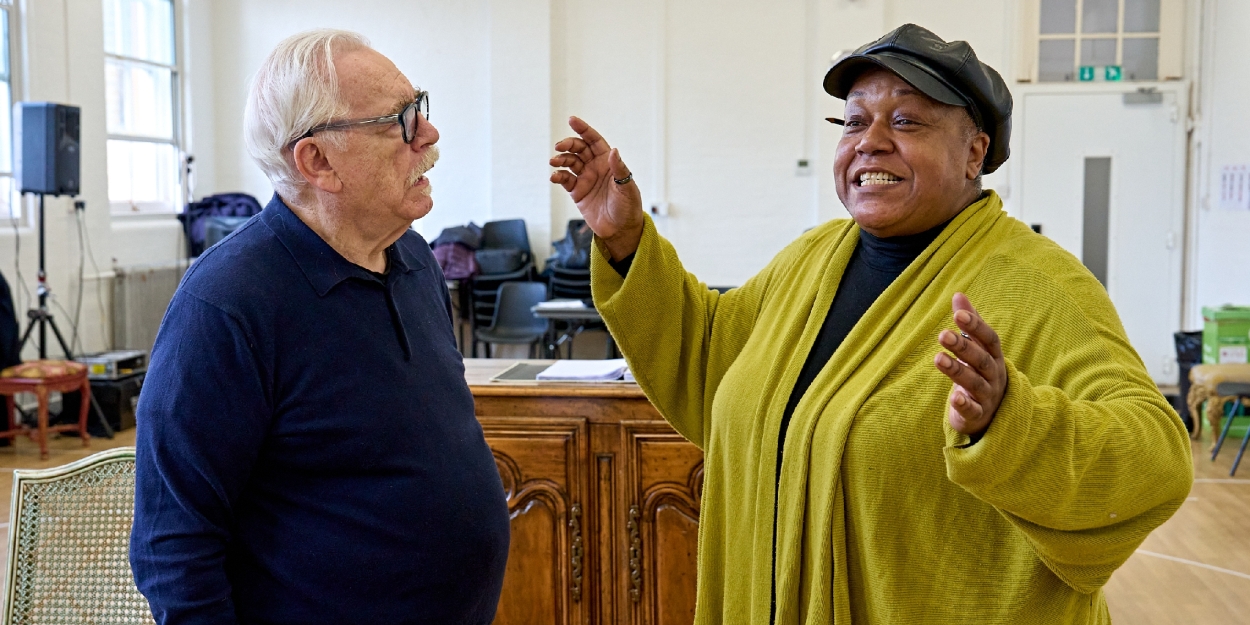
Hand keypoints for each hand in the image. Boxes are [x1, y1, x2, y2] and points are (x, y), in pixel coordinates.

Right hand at [550, 117, 644, 260]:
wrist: (620, 230)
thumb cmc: (628, 208)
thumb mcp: (627, 188)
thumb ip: (619, 169)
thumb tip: (613, 150)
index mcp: (608, 162)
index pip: (594, 140)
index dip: (583, 129)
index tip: (572, 120)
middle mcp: (596, 167)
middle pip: (579, 148)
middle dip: (568, 144)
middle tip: (559, 147)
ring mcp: (586, 179)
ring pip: (569, 162)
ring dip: (561, 159)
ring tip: (554, 162)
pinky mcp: (577, 192)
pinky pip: (565, 179)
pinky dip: (558, 176)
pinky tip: (555, 176)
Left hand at [934, 293, 1007, 436]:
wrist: (993, 412)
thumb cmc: (981, 372)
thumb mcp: (977, 348)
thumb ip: (969, 323)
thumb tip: (958, 295)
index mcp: (994, 356)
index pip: (989, 339)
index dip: (976, 326)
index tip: (958, 314)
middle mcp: (993, 375)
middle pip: (981, 360)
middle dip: (963, 347)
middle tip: (943, 334)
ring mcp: (987, 395)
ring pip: (974, 383)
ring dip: (957, 371)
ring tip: (938, 358)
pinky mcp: (978, 415)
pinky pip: (973, 410)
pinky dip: (964, 405)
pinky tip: (953, 399)